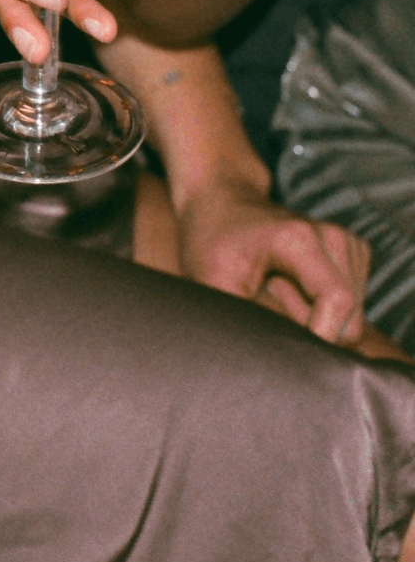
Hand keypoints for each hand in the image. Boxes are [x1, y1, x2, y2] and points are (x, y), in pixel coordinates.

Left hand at [176, 172, 369, 345]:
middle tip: (266, 303)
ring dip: (314, 317)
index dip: (320, 337)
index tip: (286, 349)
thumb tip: (272, 359)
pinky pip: (350, 307)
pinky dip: (321, 307)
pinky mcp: (353, 254)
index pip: (338, 302)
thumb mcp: (210, 282)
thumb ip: (245, 321)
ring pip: (351, 318)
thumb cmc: (209, 241)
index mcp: (300, 240)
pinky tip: (290, 286)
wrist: (220, 202)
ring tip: (274, 291)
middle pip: (348, 318)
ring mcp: (348, 244)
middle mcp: (334, 237)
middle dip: (311, 328)